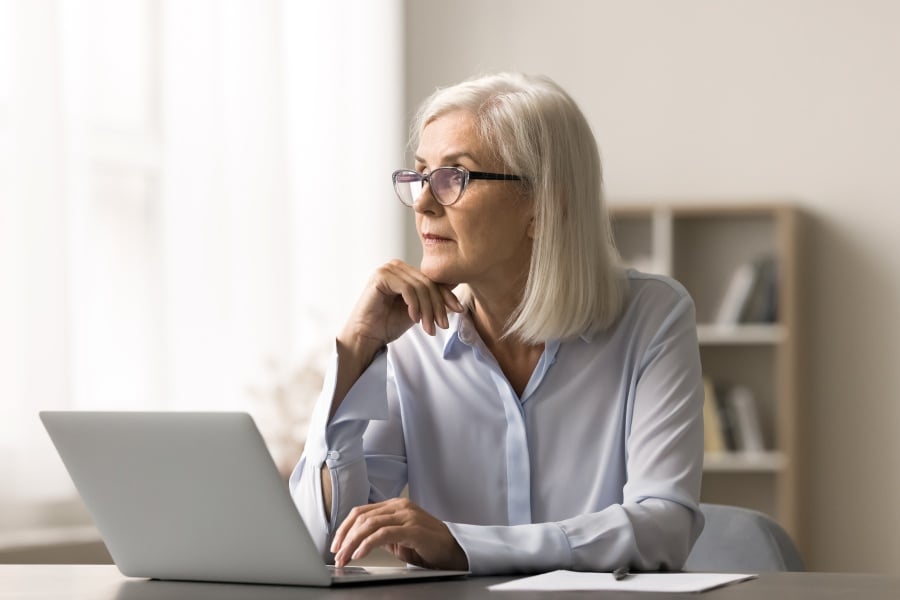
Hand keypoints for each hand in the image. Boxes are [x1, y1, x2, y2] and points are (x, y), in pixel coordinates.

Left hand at [330, 498, 468, 570]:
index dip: (344, 528)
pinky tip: (359, 554)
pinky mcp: (413, 528)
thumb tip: (354, 542)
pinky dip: (367, 544)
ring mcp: (407, 515)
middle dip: (345, 537)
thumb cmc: (426, 546)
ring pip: (370, 524)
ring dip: (352, 543)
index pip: (361, 512)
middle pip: (362, 517)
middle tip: (337, 555)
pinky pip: (383, 534)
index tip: (336, 544)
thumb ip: (379, 534)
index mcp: (394, 506)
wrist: (453, 551)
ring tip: (345, 558)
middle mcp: (400, 506)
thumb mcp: (397, 539)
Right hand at [340, 260, 463, 355]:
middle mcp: (396, 266)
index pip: (432, 280)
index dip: (446, 295)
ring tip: (428, 328)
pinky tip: (414, 319)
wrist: (367, 336)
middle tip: (442, 325)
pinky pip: (408, 289)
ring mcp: (387, 269)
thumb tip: (456, 282)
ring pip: (420, 287)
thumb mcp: (418, 309)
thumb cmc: (388, 323)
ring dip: (428, 310)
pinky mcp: (381, 277)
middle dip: (438, 306)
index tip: (458, 310)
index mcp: (404, 271)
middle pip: (428, 283)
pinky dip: (414, 305)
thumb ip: (432, 296)